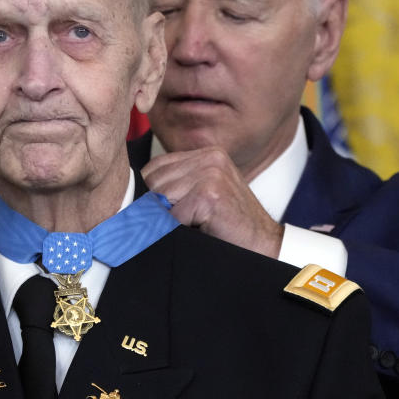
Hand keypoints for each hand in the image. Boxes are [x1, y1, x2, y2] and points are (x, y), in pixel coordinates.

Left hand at [141, 146, 283, 257]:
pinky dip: (180, 230)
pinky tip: (201, 230)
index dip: (154, 194)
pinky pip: (172, 216)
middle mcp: (210, 157)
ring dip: (171, 219)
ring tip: (196, 224)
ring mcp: (211, 173)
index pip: (155, 167)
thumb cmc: (229, 224)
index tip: (166, 212)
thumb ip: (179, 183)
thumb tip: (135, 196)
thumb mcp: (204, 194)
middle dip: (160, 207)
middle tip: (185, 222)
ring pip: (160, 198)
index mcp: (207, 153)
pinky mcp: (210, 194)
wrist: (263, 245)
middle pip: (153, 181)